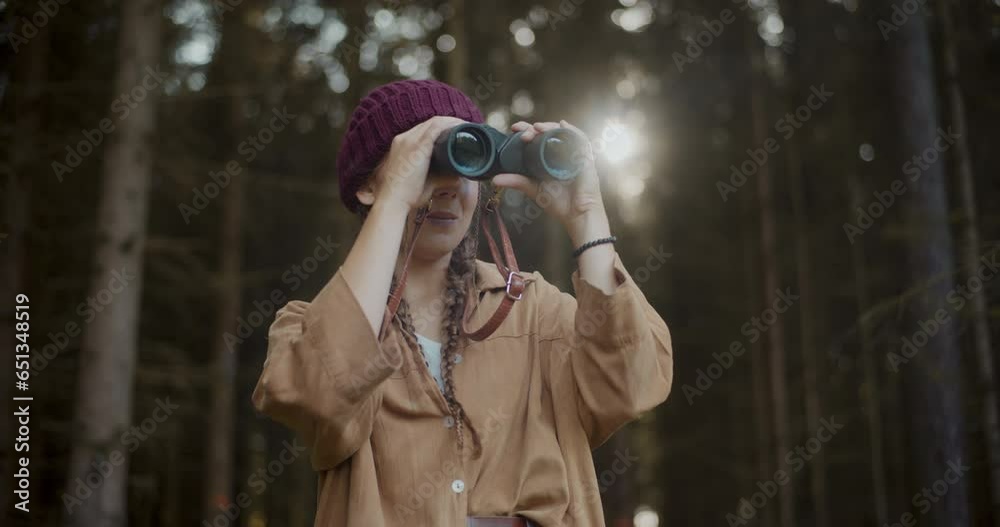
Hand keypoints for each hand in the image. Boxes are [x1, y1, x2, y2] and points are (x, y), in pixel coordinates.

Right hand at [361, 115, 468, 210]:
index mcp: (401, 145)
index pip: (422, 130)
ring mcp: (410, 140)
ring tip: (465, 127)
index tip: (453, 133)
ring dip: (452, 122)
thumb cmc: (405, 196)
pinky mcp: (418, 146)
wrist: (392, 201)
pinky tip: (461, 127)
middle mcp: (404, 138)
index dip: (439, 129)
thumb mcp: (422, 182)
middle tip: (464, 129)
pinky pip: (437, 127)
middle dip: (448, 123)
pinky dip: (450, 125)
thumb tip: (457, 178)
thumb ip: (439, 178)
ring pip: (435, 122)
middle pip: (429, 123)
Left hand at [491, 120, 606, 230]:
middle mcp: (561, 153)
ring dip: (551, 126)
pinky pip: (581, 140)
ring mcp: (573, 154)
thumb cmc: (558, 202)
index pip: (537, 137)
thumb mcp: (532, 188)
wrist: (575, 214)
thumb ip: (516, 181)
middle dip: (536, 128)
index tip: (514, 128)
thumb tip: (494, 180)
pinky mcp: (585, 158)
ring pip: (563, 133)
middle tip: (524, 132)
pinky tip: (563, 125)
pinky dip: (572, 131)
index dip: (527, 130)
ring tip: (538, 127)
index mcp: (548, 157)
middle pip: (549, 132)